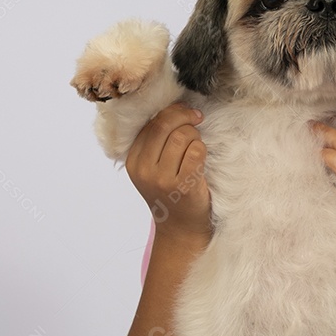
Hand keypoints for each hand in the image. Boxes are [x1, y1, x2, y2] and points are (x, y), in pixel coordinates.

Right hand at [124, 103, 211, 242]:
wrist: (180, 229)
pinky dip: (202, 150)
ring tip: (196, 147)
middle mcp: (143, 170)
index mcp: (133, 161)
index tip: (187, 114)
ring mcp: (162, 179)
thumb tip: (177, 107)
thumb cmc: (171, 194)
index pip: (152, 123)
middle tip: (197, 120)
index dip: (173, 112)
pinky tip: (200, 161)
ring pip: (182, 136)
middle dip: (185, 118)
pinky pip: (196, 152)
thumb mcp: (153, 168)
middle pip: (165, 125)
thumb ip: (157, 142)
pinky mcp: (182, 186)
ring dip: (195, 136)